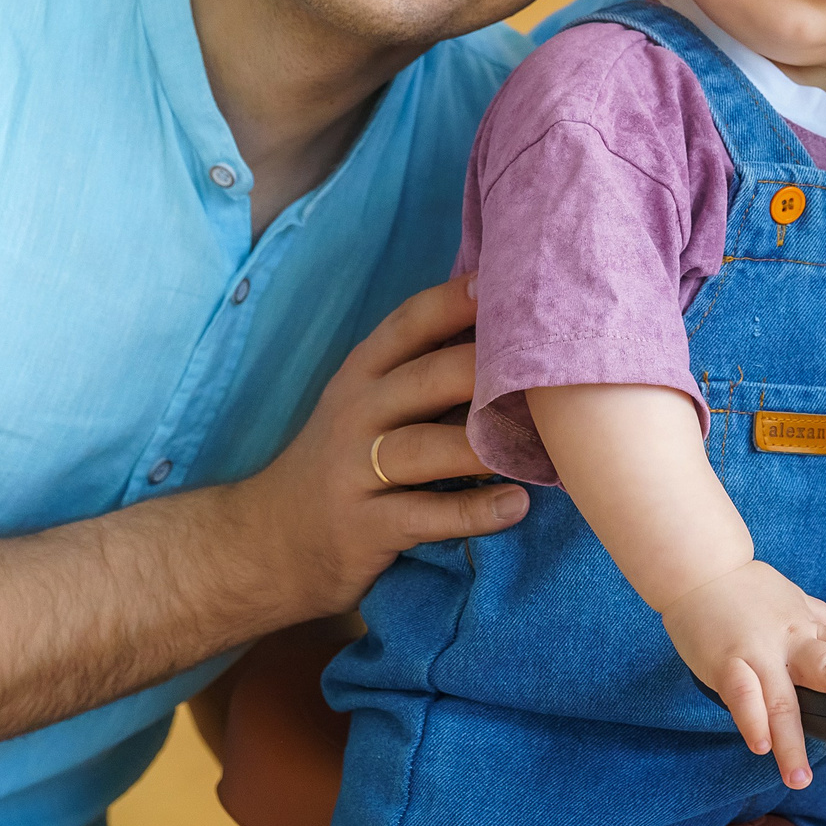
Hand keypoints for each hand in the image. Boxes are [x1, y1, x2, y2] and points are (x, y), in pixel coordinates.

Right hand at [227, 275, 528, 624]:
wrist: (272, 543)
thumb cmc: (345, 463)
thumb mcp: (367, 407)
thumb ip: (422, 372)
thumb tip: (508, 330)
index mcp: (361, 374)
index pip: (410, 323)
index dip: (458, 300)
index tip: (509, 282)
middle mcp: (356, 413)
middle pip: (428, 378)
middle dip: (488, 369)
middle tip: (552, 370)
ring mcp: (356, 470)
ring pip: (427, 447)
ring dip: (486, 444)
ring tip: (544, 447)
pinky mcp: (365, 526)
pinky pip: (426, 515)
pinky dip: (474, 512)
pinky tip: (517, 504)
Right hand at [660, 561, 825, 788]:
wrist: (699, 567)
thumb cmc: (744, 589)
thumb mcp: (794, 600)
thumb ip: (821, 624)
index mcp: (807, 627)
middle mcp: (789, 641)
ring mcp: (757, 653)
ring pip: (780, 699)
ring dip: (791, 741)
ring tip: (800, 776)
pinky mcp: (725, 662)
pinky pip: (740, 694)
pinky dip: (750, 721)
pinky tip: (760, 746)